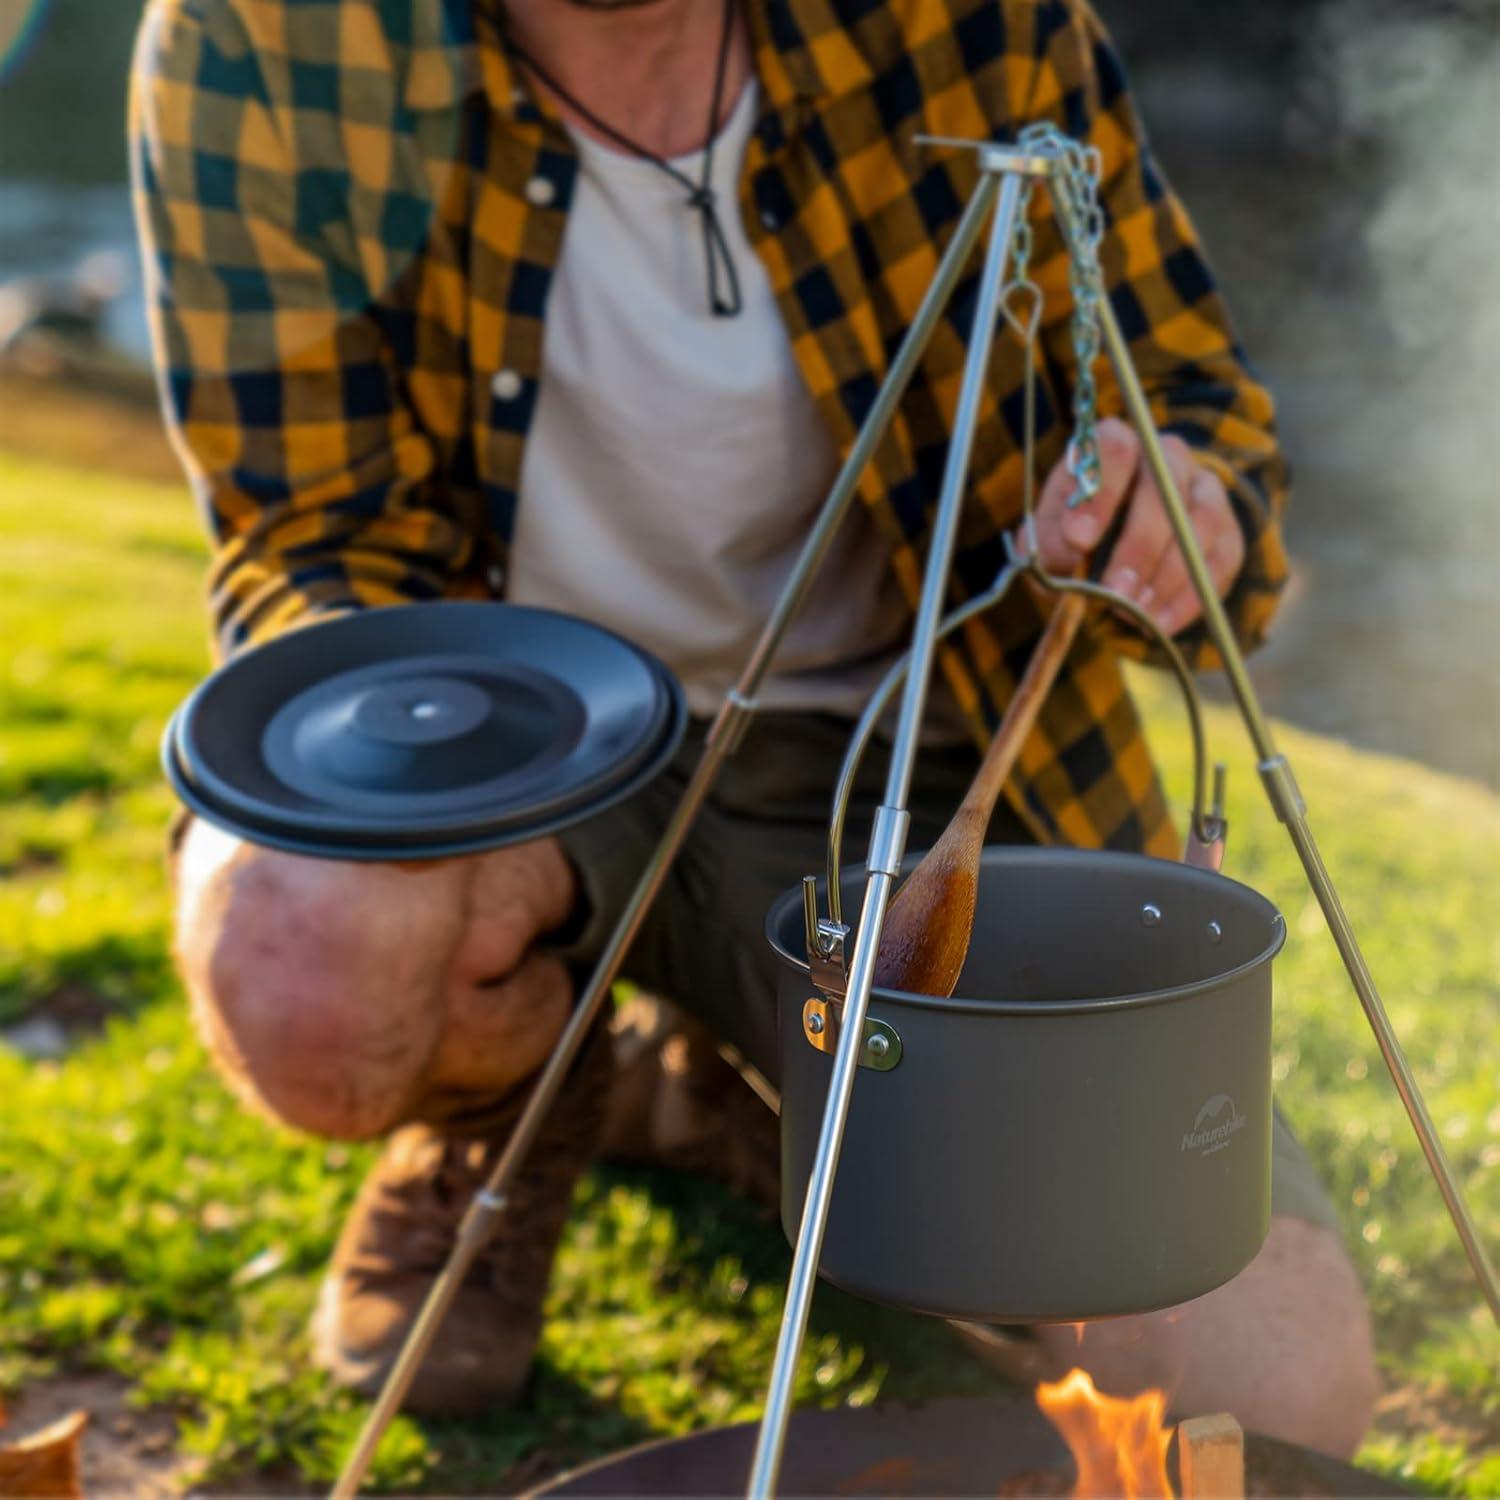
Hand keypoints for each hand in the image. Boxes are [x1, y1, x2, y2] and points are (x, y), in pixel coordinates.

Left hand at [1026, 417, 1244, 636]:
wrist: (1113, 553)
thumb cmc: (1074, 536)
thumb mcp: (1048, 535)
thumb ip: (1050, 538)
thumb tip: (1071, 548)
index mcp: (1117, 444)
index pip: (1116, 449)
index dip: (1100, 495)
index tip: (1079, 540)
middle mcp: (1167, 457)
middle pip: (1165, 489)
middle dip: (1139, 547)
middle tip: (1115, 593)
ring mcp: (1204, 491)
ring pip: (1200, 525)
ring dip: (1166, 576)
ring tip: (1134, 613)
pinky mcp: (1228, 531)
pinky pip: (1222, 562)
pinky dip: (1190, 598)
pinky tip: (1159, 623)